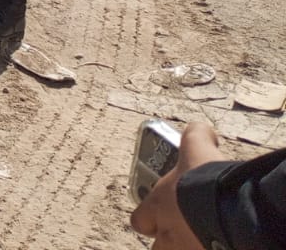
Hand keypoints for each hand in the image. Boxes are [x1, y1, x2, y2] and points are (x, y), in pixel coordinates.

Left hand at [130, 121, 224, 248]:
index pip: (139, 220)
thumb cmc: (204, 178)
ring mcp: (187, 249)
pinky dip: (212, 246)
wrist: (229, 208)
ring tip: (202, 238)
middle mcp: (168, 233)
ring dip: (188, 245)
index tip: (158, 214)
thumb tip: (201, 129)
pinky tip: (221, 241)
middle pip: (157, 246)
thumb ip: (195, 135)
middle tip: (181, 231)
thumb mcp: (197, 147)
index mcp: (157, 206)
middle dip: (166, 240)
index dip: (147, 218)